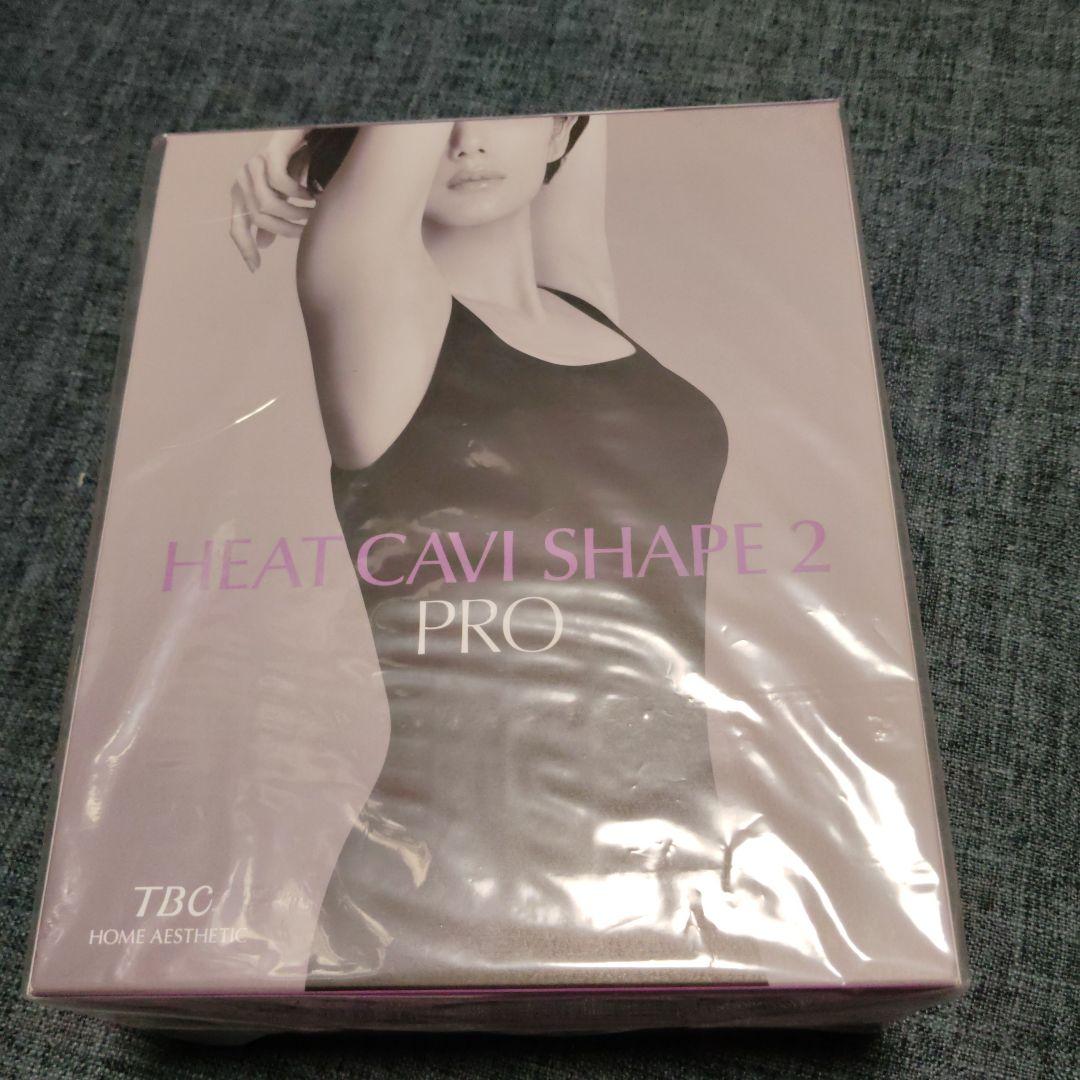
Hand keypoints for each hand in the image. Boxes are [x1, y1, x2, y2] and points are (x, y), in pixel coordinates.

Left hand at [229, 129, 314, 270]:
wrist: (307, 132)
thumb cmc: (295, 164)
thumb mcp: (282, 196)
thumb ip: (271, 217)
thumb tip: (263, 243)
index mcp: (242, 193)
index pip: (236, 227)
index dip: (245, 248)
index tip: (256, 268)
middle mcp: (242, 178)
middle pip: (259, 218)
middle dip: (286, 229)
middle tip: (307, 229)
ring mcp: (253, 164)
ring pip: (268, 203)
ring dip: (294, 212)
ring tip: (313, 211)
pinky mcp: (269, 152)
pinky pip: (280, 183)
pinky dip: (299, 193)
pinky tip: (313, 193)